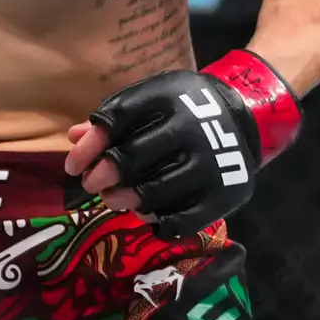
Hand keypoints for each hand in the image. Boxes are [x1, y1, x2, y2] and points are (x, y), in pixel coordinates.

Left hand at [68, 50, 301, 234]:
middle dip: (102, 176)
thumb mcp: (153, 101)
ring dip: (125, 200)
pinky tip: (148, 215)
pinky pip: (181, 220)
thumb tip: (74, 138)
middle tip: (92, 185)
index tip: (73, 165)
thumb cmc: (185, 109)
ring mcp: (211, 164)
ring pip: (153, 193)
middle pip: (132, 158)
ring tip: (116, 200)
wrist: (246, 119)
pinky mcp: (224, 195)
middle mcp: (192, 129)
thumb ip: (116, 118)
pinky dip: (157, 223)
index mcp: (169, 97)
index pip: (117, 120)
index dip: (89, 146)